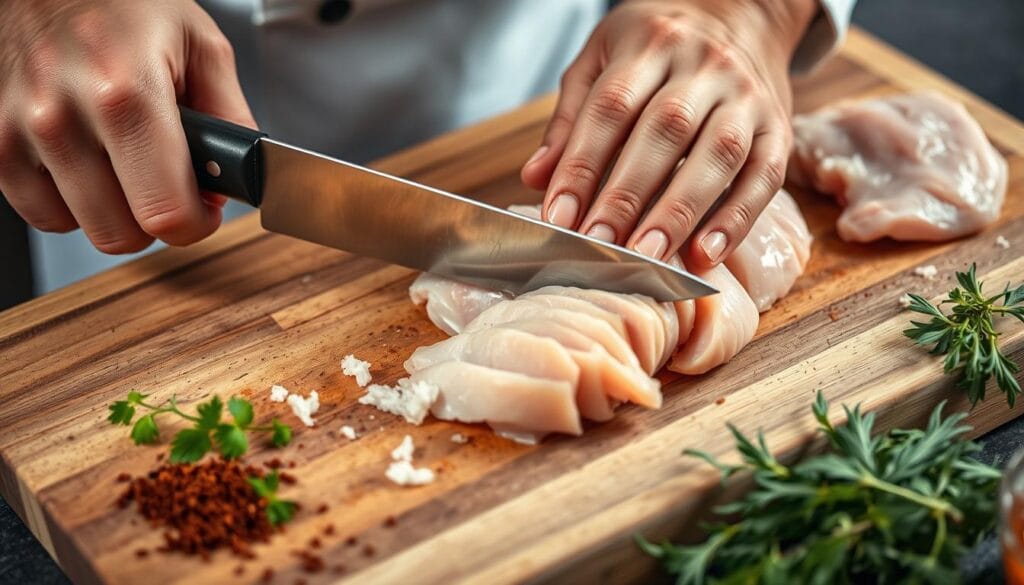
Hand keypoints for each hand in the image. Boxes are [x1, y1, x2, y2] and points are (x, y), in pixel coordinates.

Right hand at [0, 0, 254, 252]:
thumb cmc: (125, 5)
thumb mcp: (201, 46)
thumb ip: (231, 118)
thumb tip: (240, 178)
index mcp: (127, 94)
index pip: (166, 213)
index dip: (196, 223)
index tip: (201, 209)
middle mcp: (64, 117)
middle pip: (122, 234)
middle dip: (156, 219)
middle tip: (165, 182)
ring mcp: (21, 132)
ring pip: (83, 228)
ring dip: (113, 209)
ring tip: (123, 160)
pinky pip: (42, 214)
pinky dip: (71, 202)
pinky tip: (88, 160)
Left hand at [521, 0, 815, 267]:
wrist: (741, 16)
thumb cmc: (656, 50)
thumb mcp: (601, 61)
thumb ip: (570, 120)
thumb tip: (535, 178)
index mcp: (650, 43)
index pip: (610, 107)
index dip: (581, 164)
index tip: (558, 216)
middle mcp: (704, 65)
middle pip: (665, 131)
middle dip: (628, 194)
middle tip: (599, 245)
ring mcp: (747, 96)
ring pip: (718, 154)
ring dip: (681, 211)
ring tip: (648, 258)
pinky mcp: (779, 128)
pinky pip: (765, 177)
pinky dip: (737, 220)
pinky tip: (706, 255)